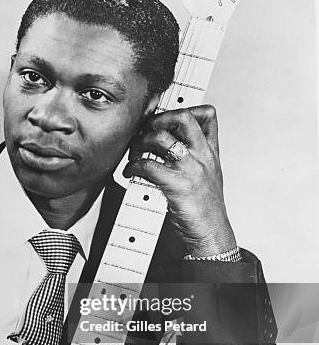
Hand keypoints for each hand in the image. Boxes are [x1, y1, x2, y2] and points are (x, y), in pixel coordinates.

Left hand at [123, 105, 235, 256]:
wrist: (212, 234)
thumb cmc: (206, 208)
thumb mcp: (208, 174)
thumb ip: (196, 155)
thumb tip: (174, 142)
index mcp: (211, 152)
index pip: (207, 115)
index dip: (184, 109)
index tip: (165, 119)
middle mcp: (203, 156)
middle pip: (183, 117)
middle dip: (158, 119)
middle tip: (146, 132)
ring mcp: (191, 170)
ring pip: (162, 138)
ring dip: (141, 142)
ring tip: (135, 153)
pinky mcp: (177, 185)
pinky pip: (148, 166)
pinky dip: (133, 166)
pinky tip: (131, 171)